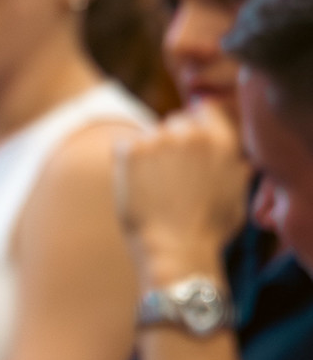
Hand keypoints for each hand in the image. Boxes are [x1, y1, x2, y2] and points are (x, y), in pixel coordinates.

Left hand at [114, 103, 247, 282]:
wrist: (176, 249)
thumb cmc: (208, 231)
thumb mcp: (236, 195)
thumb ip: (234, 167)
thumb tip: (236, 156)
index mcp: (223, 141)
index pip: (206, 109)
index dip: (196, 124)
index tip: (188, 145)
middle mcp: (193, 134)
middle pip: (176, 120)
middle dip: (172, 142)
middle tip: (169, 175)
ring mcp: (161, 140)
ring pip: (150, 135)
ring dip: (149, 153)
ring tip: (154, 188)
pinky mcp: (132, 151)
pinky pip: (124, 146)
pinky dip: (125, 163)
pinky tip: (136, 187)